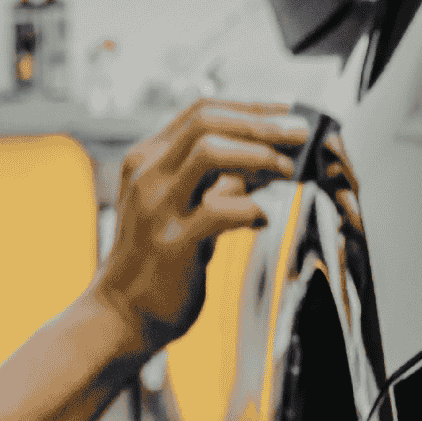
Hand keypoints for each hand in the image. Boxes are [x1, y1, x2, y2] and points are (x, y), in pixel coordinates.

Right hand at [91, 99, 308, 356]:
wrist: (120, 314)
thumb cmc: (157, 262)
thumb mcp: (181, 208)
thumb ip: (217, 182)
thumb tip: (268, 159)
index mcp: (148, 160)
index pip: (201, 110)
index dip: (251, 106)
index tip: (288, 112)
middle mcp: (147, 176)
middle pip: (207, 122)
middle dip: (262, 123)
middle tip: (301, 135)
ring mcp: (156, 208)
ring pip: (209, 153)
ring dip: (259, 156)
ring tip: (287, 171)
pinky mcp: (172, 244)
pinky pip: (219, 211)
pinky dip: (251, 209)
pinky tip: (263, 219)